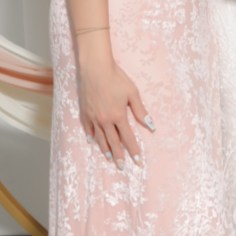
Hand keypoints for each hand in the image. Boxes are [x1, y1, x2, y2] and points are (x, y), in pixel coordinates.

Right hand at [77, 48, 151, 166]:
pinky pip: (88, 128)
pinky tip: (92, 142)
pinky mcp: (85, 112)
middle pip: (113, 142)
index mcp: (118, 116)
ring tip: (110, 159)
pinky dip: (91, 136)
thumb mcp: (132, 93)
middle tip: (122, 167)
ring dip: (106, 150)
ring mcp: (93, 117)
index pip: (128, 138)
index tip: (138, 161)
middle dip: (119, 155)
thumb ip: (141, 111)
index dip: (134, 150)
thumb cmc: (116, 78)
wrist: (95, 68)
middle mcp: (105, 120)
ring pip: (100, 138)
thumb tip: (151, 125)